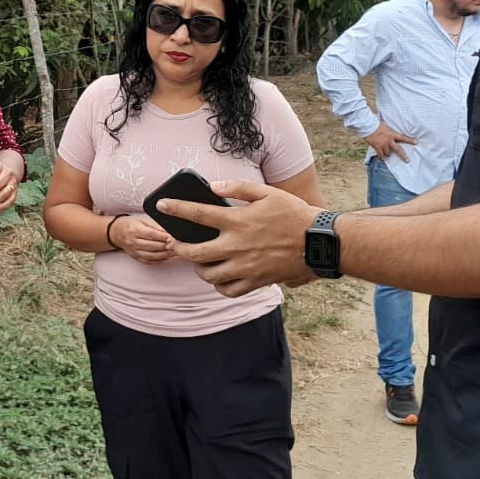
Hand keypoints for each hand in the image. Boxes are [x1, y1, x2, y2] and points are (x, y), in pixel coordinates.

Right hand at [109, 213, 173, 263]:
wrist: (116, 232)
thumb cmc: (131, 224)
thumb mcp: (142, 219)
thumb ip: (155, 224)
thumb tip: (169, 229)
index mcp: (135, 229)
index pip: (151, 234)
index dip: (163, 236)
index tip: (173, 237)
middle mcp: (134, 241)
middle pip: (153, 246)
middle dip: (166, 246)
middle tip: (178, 245)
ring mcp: (134, 251)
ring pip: (152, 255)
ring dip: (165, 255)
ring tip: (175, 252)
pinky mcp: (136, 257)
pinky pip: (148, 261)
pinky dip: (159, 260)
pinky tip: (166, 258)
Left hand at [163, 180, 320, 296]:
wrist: (318, 243)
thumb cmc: (293, 214)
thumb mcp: (267, 193)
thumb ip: (238, 188)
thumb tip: (213, 188)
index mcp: (238, 221)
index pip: (197, 214)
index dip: (175, 209)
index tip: (161, 206)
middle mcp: (236, 246)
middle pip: (194, 252)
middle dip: (179, 247)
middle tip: (176, 243)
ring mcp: (245, 267)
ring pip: (208, 274)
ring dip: (198, 267)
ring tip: (199, 260)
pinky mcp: (255, 282)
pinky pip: (228, 290)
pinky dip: (219, 285)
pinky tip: (219, 276)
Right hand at [365, 123, 417, 161]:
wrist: (369, 126)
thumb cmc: (376, 123)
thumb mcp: (385, 125)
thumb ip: (388, 129)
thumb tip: (387, 127)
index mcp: (392, 134)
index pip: (403, 138)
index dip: (410, 140)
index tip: (416, 142)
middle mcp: (389, 140)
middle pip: (398, 150)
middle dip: (403, 156)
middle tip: (407, 161)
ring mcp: (383, 144)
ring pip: (388, 153)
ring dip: (387, 154)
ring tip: (386, 154)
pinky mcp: (377, 147)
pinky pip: (380, 154)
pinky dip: (380, 157)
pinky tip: (380, 158)